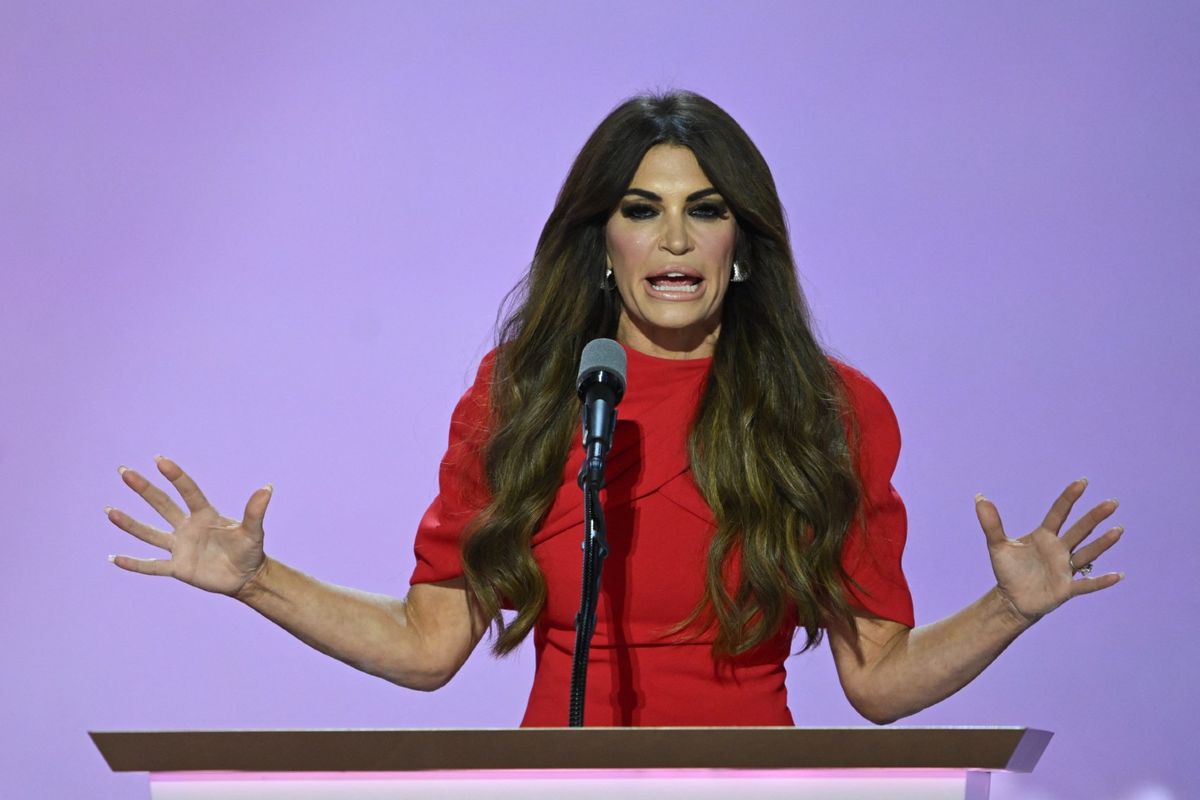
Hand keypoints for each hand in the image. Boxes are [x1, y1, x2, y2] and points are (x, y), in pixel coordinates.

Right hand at [105, 456, 271, 596]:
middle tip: (124, 472)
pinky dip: (134, 564)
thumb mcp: (253, 531)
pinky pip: (152, 566)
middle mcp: (188, 527)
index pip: (188, 492)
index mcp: (205, 515)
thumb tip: (267, 488)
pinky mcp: (177, 568)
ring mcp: (180, 547)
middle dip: (143, 489)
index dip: (175, 476)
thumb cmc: (250, 551)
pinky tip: (114, 558)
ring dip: (130, 523)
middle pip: (162, 505)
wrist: (246, 577)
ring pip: (150, 533)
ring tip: (110, 511)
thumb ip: (255, 511)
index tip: (159, 460)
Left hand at [976, 478, 1123, 624]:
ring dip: (1102, 543)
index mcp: (1044, 536)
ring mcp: (1065, 568)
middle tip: (1112, 503)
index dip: (1069, 498)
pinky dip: (1100, 581)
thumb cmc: (1008, 570)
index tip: (1082, 482)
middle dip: (1094, 517)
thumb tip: (979, 497)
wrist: (1012, 599)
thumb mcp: (997, 546)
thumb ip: (991, 523)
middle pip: (1079, 530)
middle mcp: (1059, 549)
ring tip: (1118, 530)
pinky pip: (1086, 584)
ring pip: (1087, 553)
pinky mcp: (1066, 588)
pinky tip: (1118, 575)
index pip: (1058, 513)